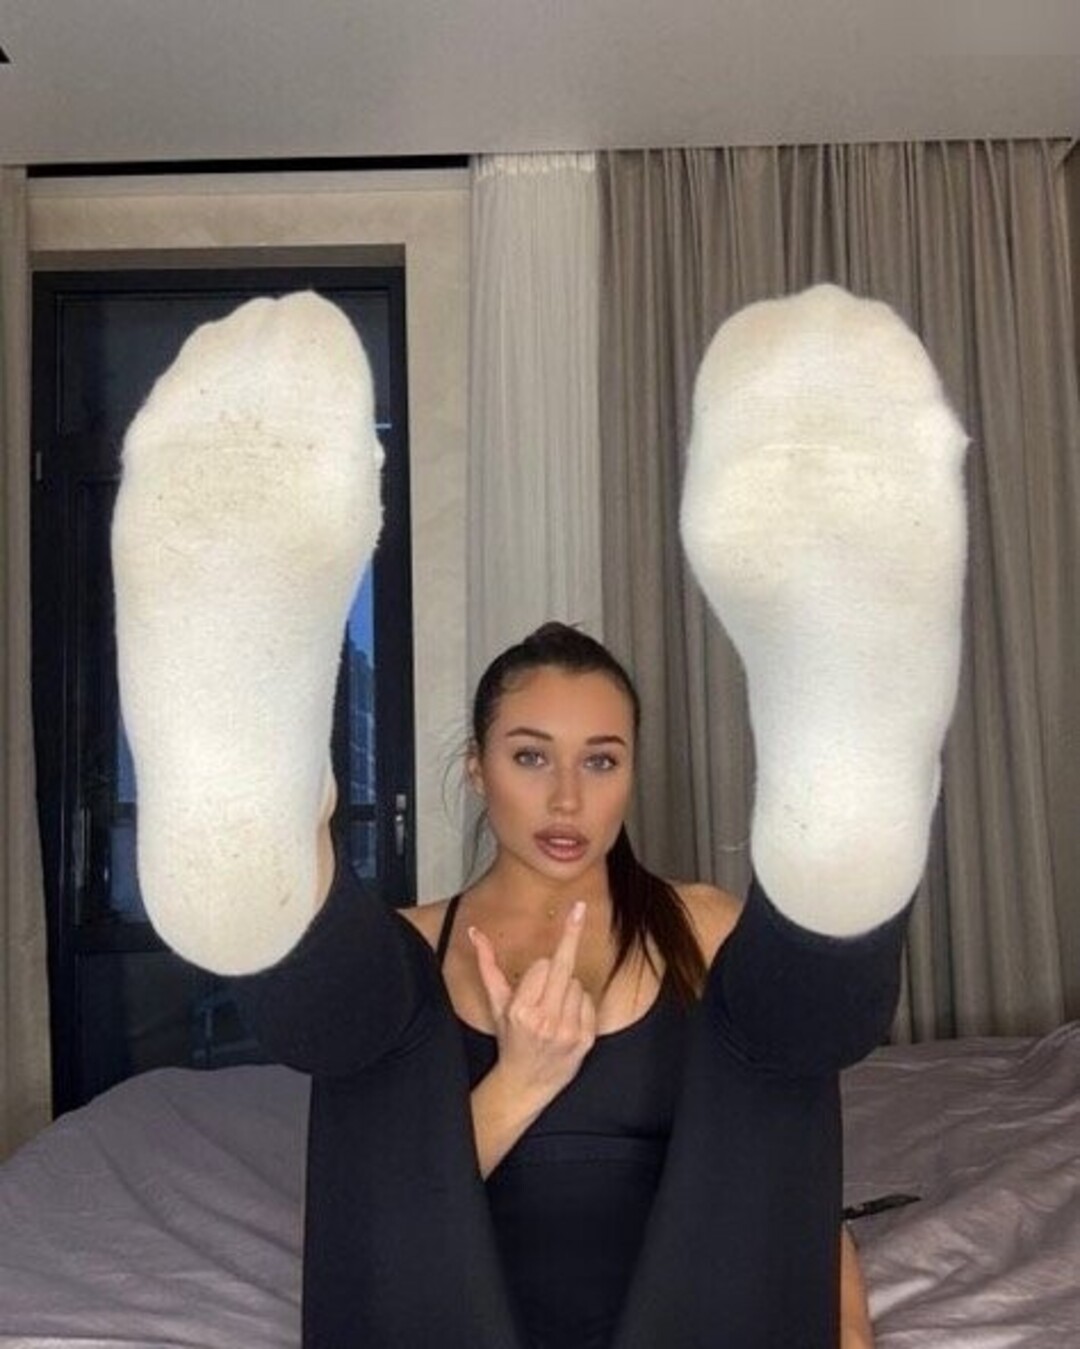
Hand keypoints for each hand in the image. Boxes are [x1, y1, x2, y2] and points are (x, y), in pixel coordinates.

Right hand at [469, 901, 597, 1106]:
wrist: (526, 1083)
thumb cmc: (511, 1039)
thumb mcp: (496, 1003)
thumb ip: (487, 965)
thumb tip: (475, 932)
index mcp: (520, 1010)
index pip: (542, 965)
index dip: (539, 967)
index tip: (539, 970)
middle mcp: (544, 1021)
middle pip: (564, 967)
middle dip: (571, 936)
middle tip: (580, 907)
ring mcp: (566, 1032)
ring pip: (577, 984)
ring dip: (568, 989)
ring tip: (554, 1009)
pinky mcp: (584, 1040)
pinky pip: (590, 1002)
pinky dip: (581, 1005)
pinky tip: (567, 1019)